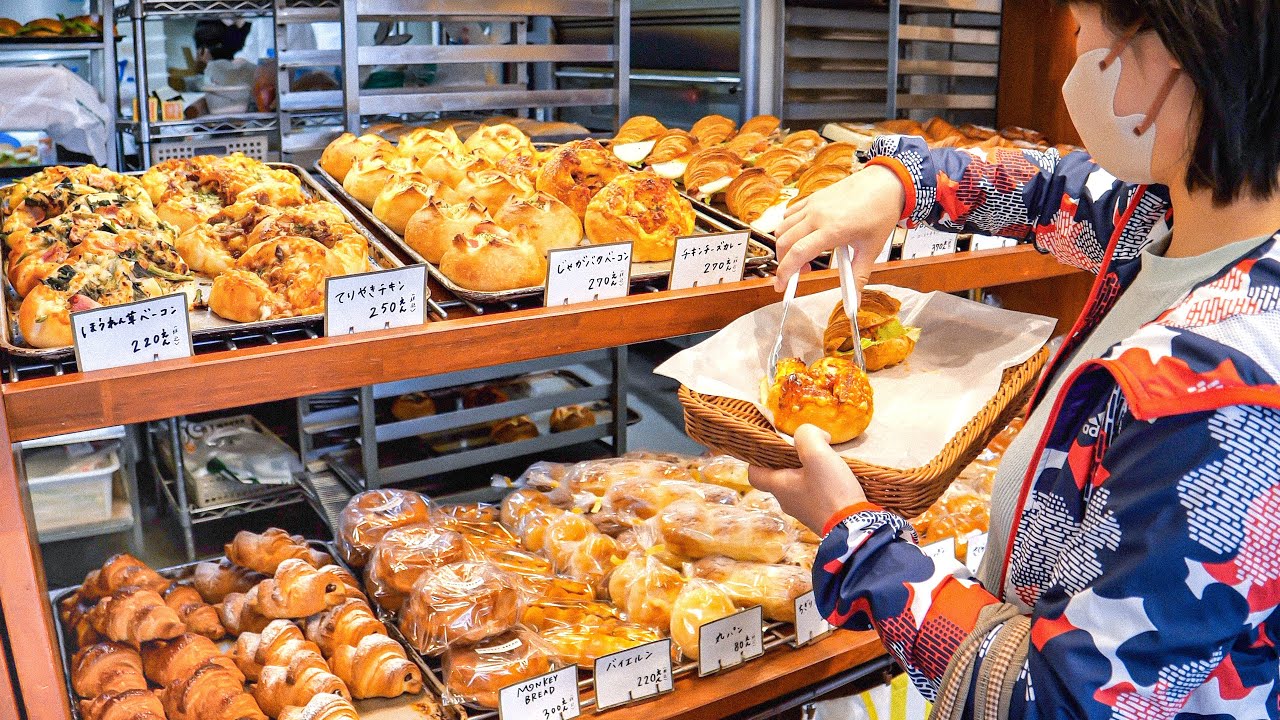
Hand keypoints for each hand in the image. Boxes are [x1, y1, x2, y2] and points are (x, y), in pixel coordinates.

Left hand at [748, 424, 867, 535]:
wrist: (855, 528)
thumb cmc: (831, 492)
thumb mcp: (817, 454)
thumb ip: (807, 435)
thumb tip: (812, 435)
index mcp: (779, 486)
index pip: (754, 473)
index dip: (758, 458)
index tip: (775, 445)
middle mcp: (787, 500)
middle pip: (780, 475)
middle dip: (792, 458)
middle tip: (811, 448)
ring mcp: (804, 510)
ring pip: (799, 483)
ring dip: (810, 470)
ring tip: (829, 461)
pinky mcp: (822, 515)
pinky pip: (816, 493)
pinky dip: (823, 482)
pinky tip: (838, 476)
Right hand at [773, 164, 906, 291]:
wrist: (886, 183)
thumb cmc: (880, 213)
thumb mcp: (871, 249)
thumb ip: (858, 276)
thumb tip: (854, 301)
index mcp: (832, 230)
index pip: (797, 253)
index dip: (785, 273)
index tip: (781, 286)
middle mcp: (817, 216)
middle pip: (784, 242)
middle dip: (784, 262)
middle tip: (799, 273)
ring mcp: (813, 205)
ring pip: (783, 227)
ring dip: (785, 245)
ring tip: (803, 254)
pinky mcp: (813, 197)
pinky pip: (790, 214)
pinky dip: (788, 228)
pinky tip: (804, 235)